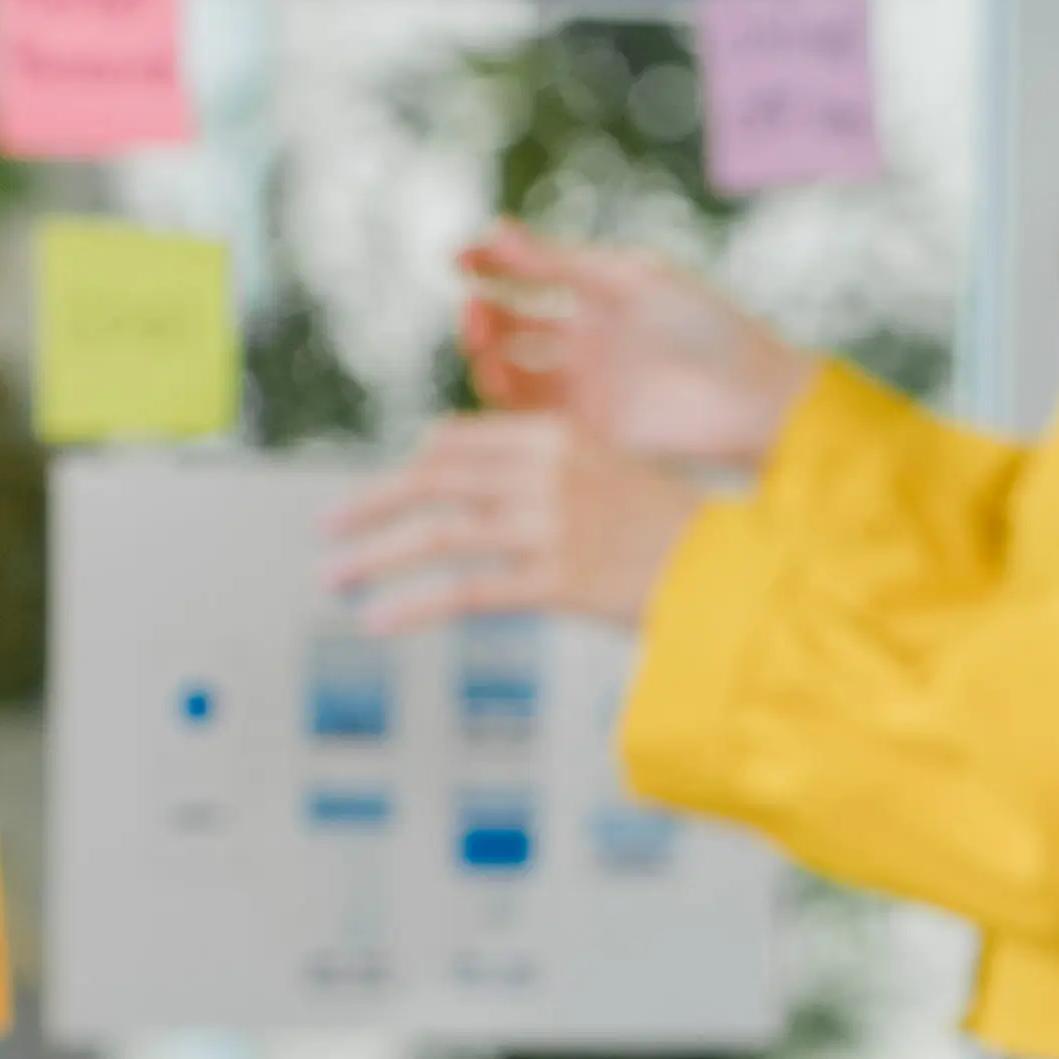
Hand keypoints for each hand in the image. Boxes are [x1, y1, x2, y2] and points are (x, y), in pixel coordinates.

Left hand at [321, 413, 701, 632]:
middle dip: (370, 505)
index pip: (455, 441)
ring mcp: (550, 524)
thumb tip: (468, 491)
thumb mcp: (606, 475)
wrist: (731, 574)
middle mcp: (546, 471)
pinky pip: (465, 593)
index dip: (410, 469)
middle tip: (326, 528)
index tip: (382, 495)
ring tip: (332, 579)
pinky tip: (378, 622)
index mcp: (556, 435)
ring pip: (436, 535)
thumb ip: (540, 474)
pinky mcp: (557, 580)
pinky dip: (413, 607)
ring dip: (374, 557)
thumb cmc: (668, 532)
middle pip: (432, 481)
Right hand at [458, 227, 815, 467]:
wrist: (751, 399)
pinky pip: (531, 420)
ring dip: (487, 358)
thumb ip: (558, 260)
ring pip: (512, 375)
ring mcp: (585, 388)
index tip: (458, 260)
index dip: (489, 267)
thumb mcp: (628, 280)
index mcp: (600, 297)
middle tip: (474, 313)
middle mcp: (586, 343)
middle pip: (511, 330)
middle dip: (482, 317)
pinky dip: (504, 401)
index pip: (528, 278)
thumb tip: (492, 228)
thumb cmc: (706, 327)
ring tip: (484, 348)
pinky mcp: (587, 434)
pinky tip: (498, 379)